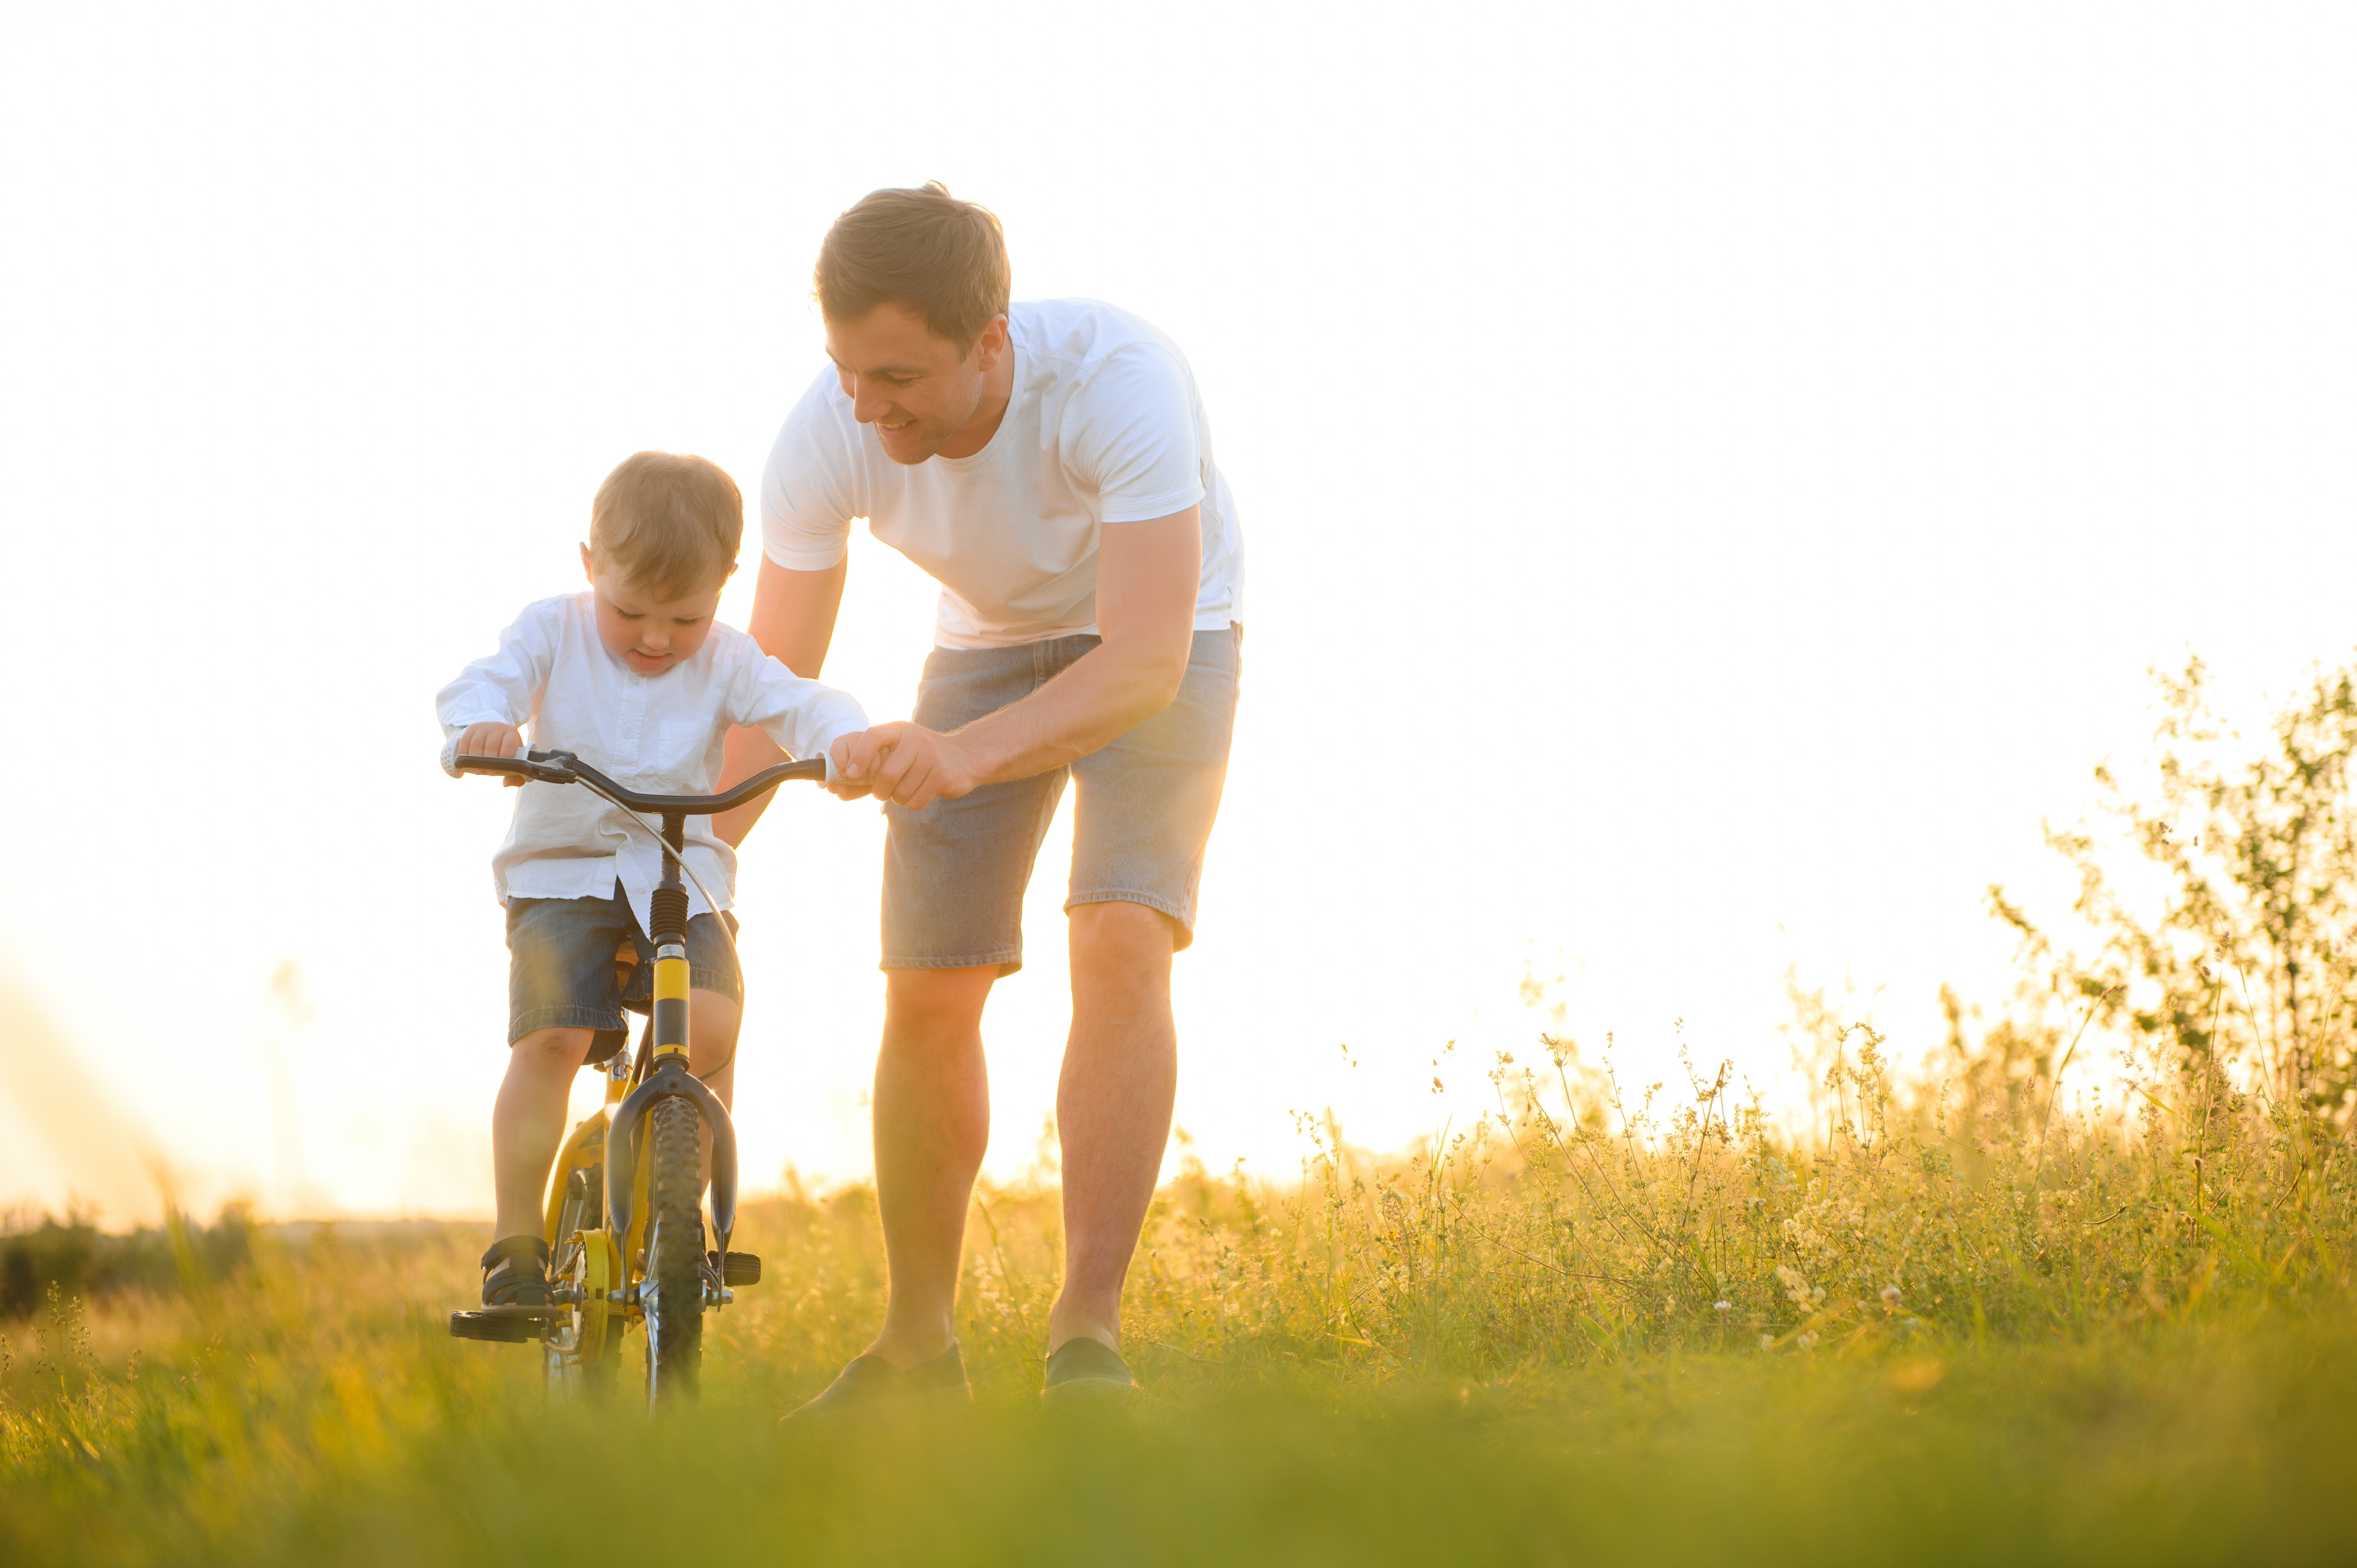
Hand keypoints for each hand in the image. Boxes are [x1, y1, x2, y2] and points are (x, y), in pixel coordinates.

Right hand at [457, 721, 525, 786]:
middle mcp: (498, 727)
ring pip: (477, 742)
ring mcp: (484, 726)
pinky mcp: (471, 728)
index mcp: (512, 734)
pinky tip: (465, 762)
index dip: (503, 758)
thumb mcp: (515, 761)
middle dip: (487, 761)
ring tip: (476, 771)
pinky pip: (465, 740)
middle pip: (491, 744)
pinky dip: (463, 752)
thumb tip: (506, 783)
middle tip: (485, 772)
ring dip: (474, 759)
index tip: (497, 770)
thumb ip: (516, 776)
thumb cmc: (506, 752)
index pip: (509, 744)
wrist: (494, 734)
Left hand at [830, 722, 982, 809]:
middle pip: (886, 774)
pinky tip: (923, 791)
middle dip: (879, 790)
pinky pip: (916, 801)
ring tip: (908, 788)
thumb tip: (834, 788)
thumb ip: (871, 764)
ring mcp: (931, 757)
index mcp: (899, 730)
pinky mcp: (943, 776)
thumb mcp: (898, 749)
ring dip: (898, 798)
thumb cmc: (920, 757)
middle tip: (882, 792)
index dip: (858, 756)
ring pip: (900, 792)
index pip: (873, 736)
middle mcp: (916, 740)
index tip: (852, 775)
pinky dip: (914, 803)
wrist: (965, 757)